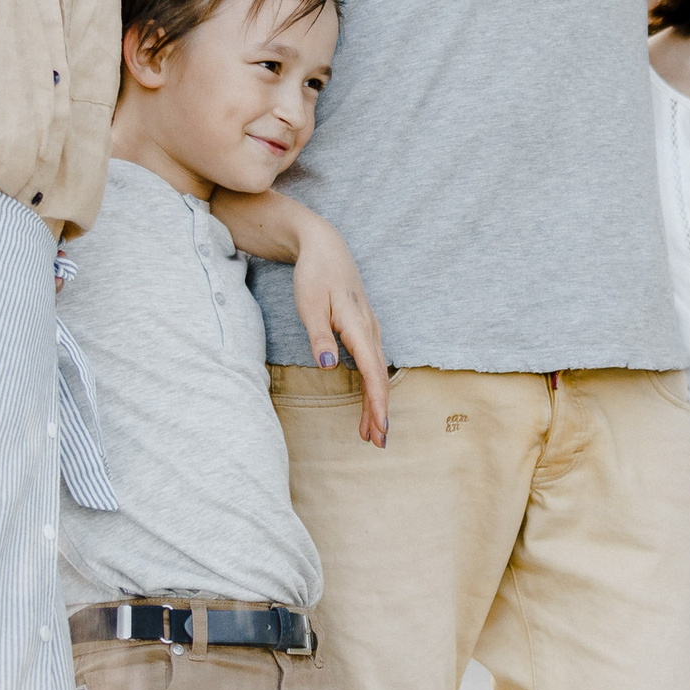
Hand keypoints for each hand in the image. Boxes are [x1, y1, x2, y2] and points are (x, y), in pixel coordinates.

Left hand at [292, 214, 390, 446]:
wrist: (325, 246)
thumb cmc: (315, 275)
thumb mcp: (309, 304)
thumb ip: (319, 336)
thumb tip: (327, 366)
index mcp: (358, 326)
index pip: (372, 372)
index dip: (376, 403)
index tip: (379, 428)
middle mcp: (370, 330)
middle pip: (379, 378)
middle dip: (379, 412)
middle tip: (377, 442)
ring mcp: (369, 330)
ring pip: (377, 373)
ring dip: (375, 402)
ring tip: (370, 432)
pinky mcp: (364, 330)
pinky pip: (372, 364)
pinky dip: (371, 386)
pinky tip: (366, 402)